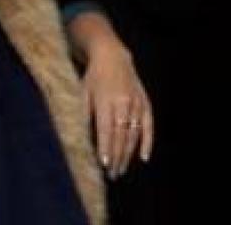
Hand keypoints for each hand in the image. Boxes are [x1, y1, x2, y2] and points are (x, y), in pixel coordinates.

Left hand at [81, 41, 152, 178]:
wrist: (112, 57)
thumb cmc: (92, 78)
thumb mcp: (82, 92)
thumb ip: (83, 114)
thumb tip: (81, 138)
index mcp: (105, 100)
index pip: (106, 129)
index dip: (106, 147)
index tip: (104, 164)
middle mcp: (123, 103)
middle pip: (121, 135)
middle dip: (117, 156)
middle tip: (112, 174)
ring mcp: (137, 104)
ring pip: (134, 134)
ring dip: (128, 154)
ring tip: (121, 169)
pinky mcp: (146, 104)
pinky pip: (149, 126)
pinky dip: (147, 142)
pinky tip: (143, 157)